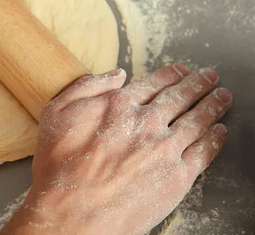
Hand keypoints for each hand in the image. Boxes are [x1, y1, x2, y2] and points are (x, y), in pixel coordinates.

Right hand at [3, 64, 231, 234]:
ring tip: (223, 97)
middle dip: (198, 84)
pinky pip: (204, 152)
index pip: (153, 83)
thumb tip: (116, 75)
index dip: (170, 74)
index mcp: (118, 104)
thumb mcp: (57, 112)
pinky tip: (220, 131)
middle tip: (210, 76)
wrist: (73, 210)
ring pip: (197, 120)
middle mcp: (146, 121)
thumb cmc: (59, 165)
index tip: (181, 70)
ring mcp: (164, 148)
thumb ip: (86, 87)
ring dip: (213, 105)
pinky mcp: (176, 176)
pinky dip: (215, 139)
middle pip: (180, 97)